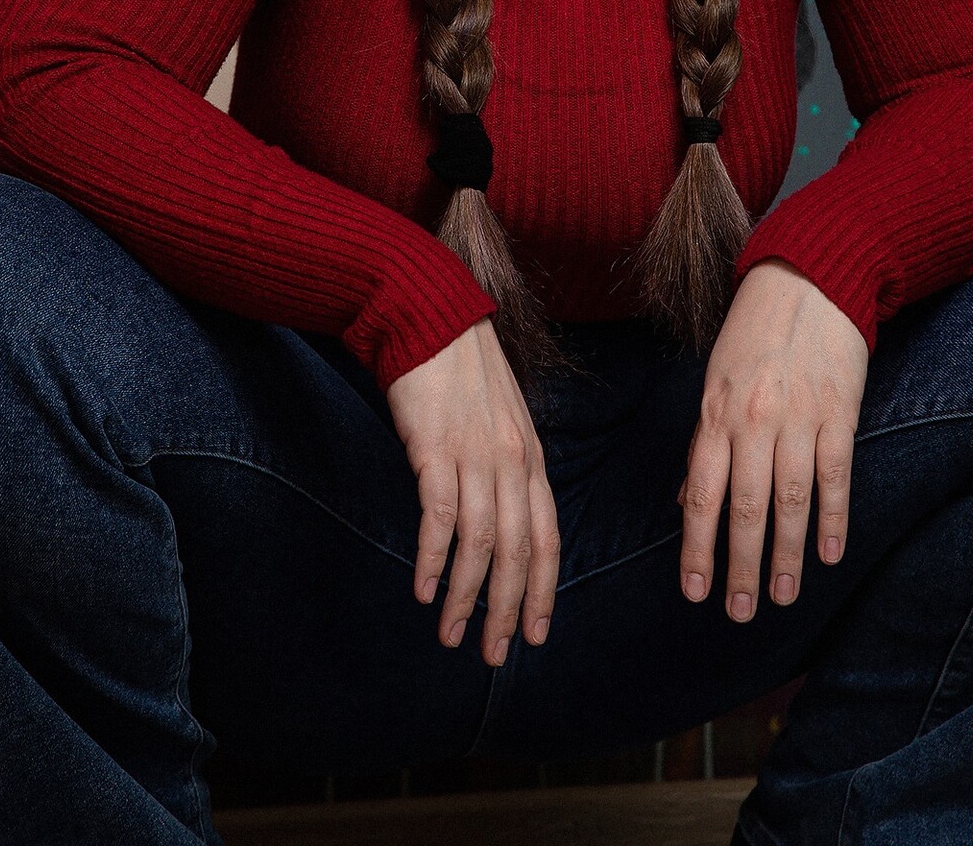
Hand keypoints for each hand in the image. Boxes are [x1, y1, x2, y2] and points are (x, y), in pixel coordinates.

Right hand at [385, 315, 560, 666]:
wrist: (425, 317)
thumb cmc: (457, 369)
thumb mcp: (498, 417)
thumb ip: (504, 463)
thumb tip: (500, 515)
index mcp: (530, 455)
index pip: (547, 536)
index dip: (542, 589)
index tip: (535, 632)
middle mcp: (510, 461)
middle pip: (518, 551)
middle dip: (508, 609)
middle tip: (496, 654)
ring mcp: (475, 456)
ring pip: (481, 545)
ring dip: (468, 598)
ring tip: (452, 636)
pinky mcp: (436, 449)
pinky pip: (440, 518)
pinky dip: (435, 560)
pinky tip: (426, 589)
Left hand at [677, 258, 867, 618]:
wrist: (809, 281)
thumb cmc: (754, 335)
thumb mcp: (714, 381)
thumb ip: (704, 443)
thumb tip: (689, 503)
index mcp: (716, 412)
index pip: (702, 494)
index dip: (697, 546)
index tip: (694, 592)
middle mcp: (754, 419)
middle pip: (745, 507)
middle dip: (740, 565)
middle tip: (739, 612)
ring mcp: (799, 417)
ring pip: (790, 501)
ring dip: (786, 555)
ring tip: (782, 597)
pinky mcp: (839, 413)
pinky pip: (835, 476)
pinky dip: (833, 518)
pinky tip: (829, 554)